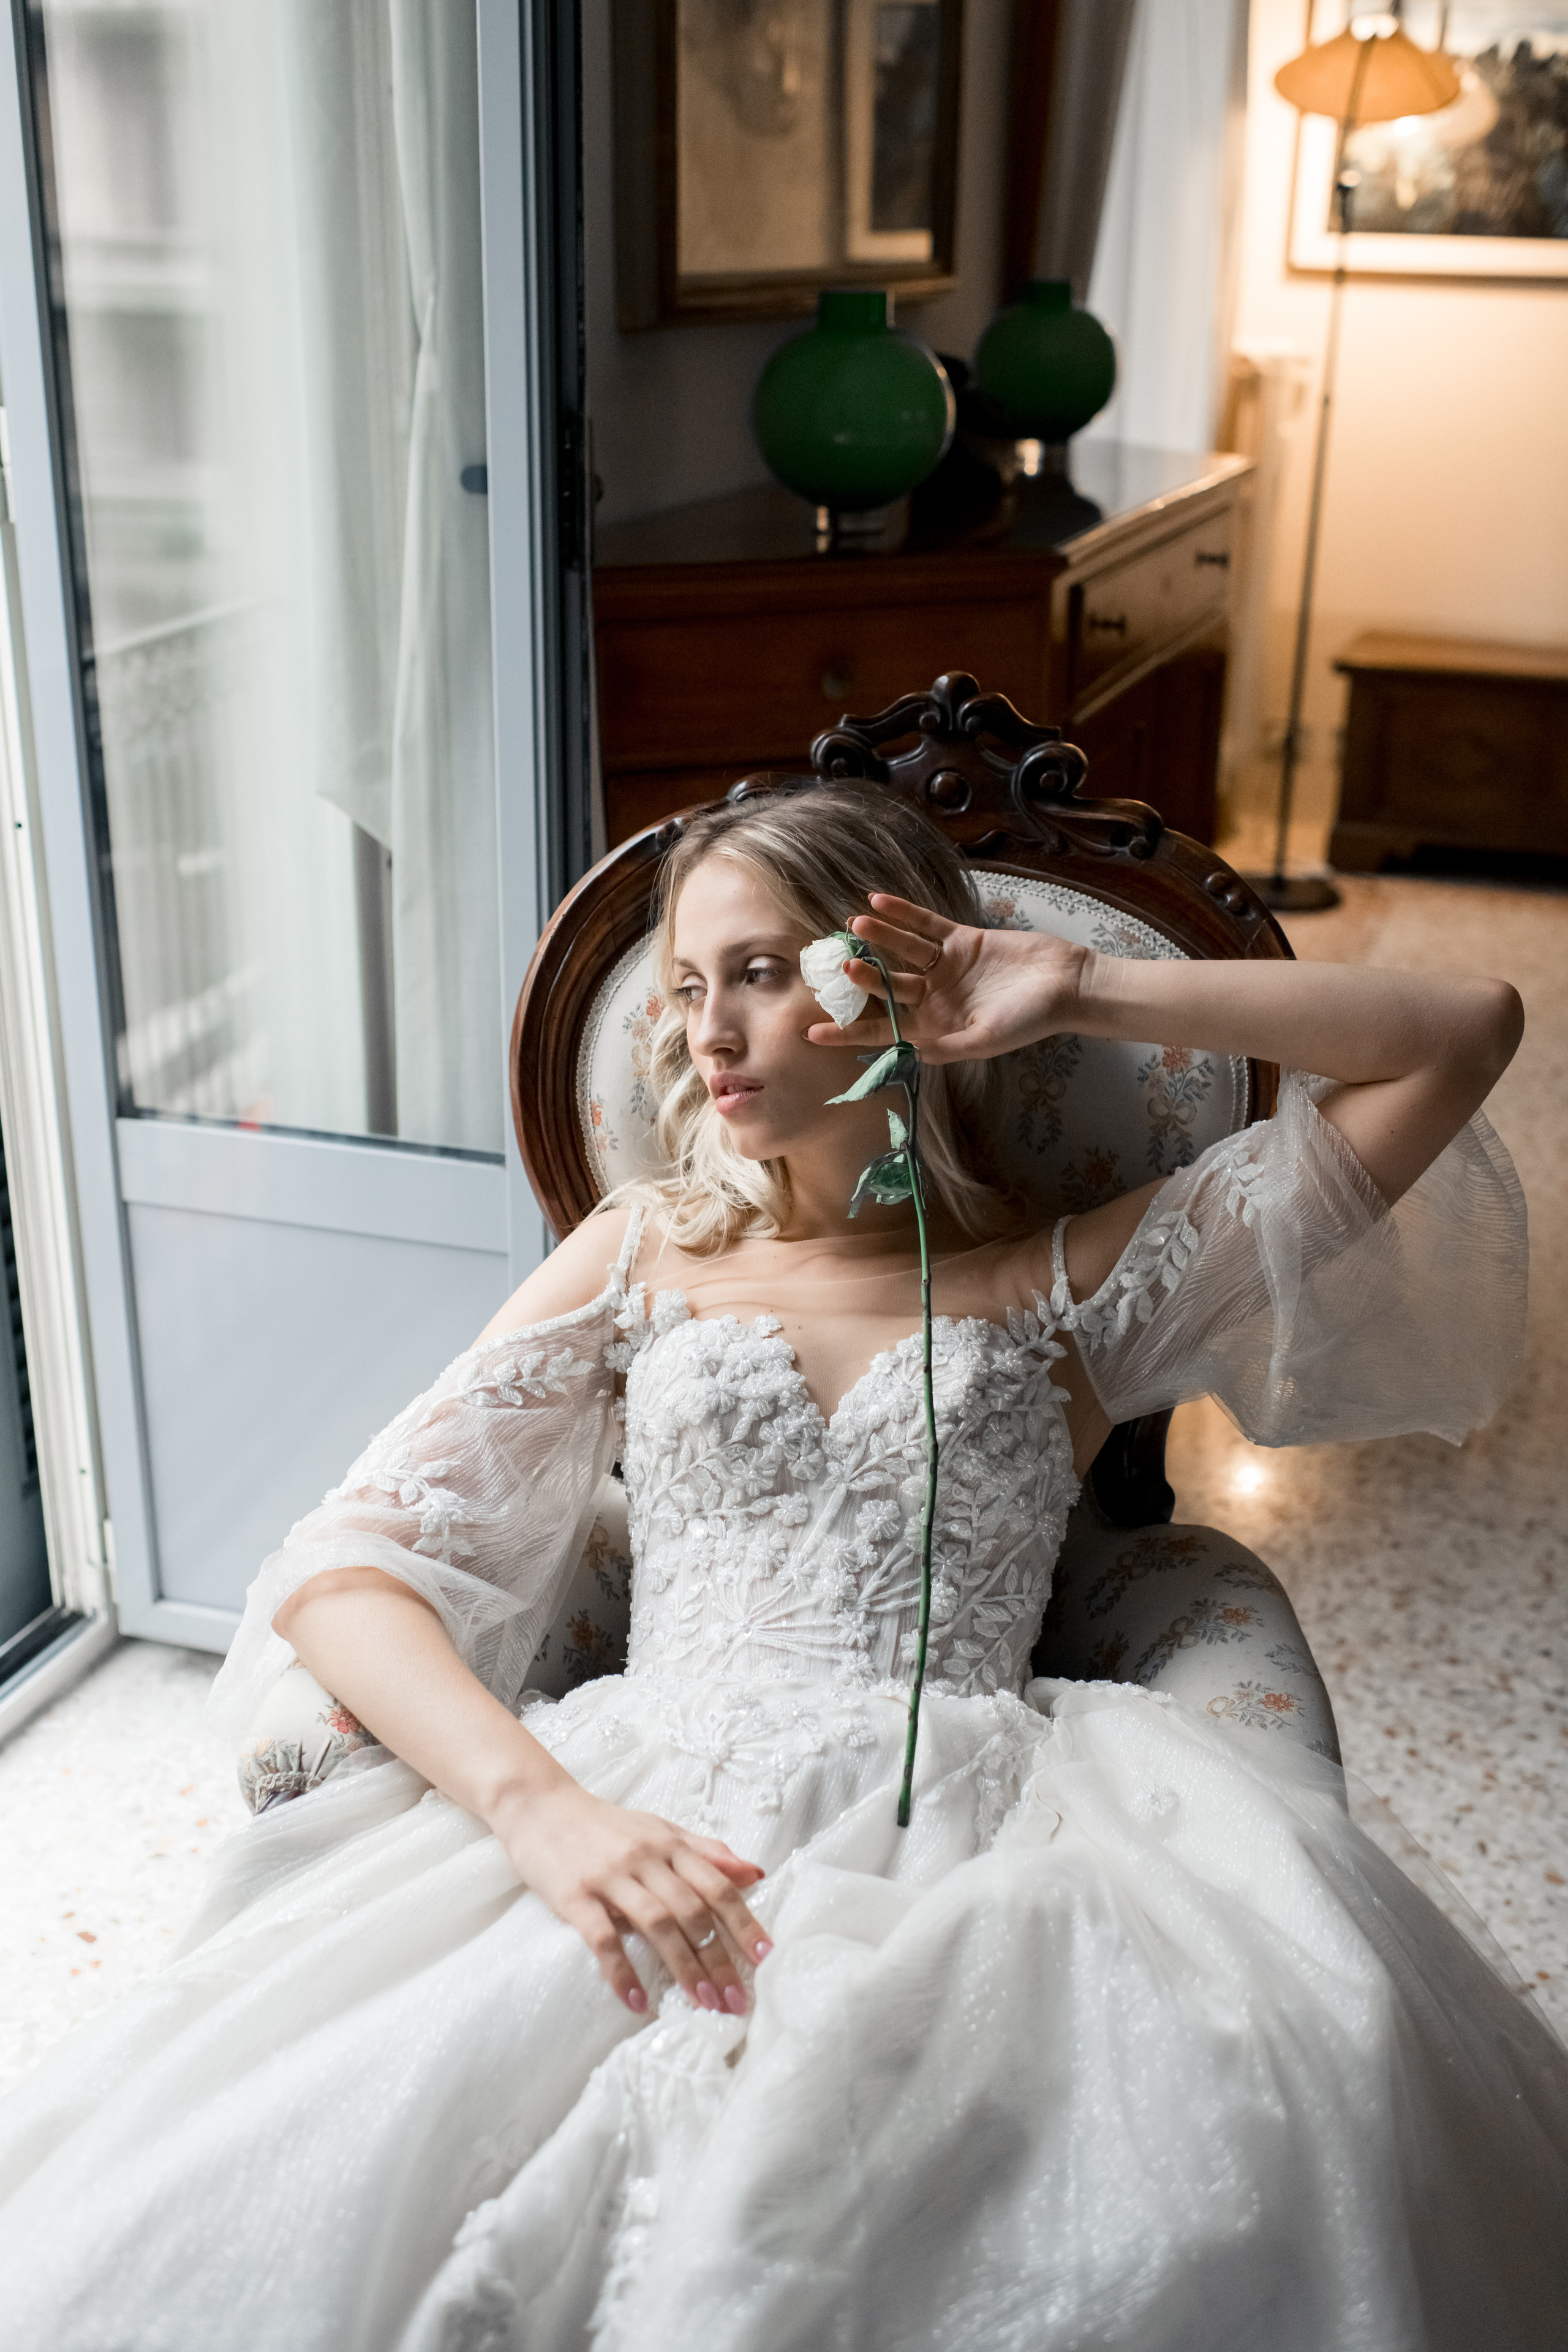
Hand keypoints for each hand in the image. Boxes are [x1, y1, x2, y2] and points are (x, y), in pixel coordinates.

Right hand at [490, 1779, 770, 2016]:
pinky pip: (602, 1938)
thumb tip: (755, 1873)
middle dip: (718, 1957)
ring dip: (683, 1967)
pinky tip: (637, 2001)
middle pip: (692, 1910)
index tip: (766, 1959)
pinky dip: (621, 1971)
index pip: (717, 1885)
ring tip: (703, 2004)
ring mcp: (609, 1877)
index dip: (744, 1922)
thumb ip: (706, 1852)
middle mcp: (644, 1858)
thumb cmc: (604, 1825)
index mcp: (668, 1844)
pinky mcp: (574, 1896)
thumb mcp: (659, 1829)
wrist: (539, 1805)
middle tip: (737, 2000)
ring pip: (656, 1924)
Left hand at [804, 893, 1088, 1065]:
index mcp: (936, 1028)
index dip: (848, 1034)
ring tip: (852, 925)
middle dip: (860, 979)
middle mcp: (935, 998)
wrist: (1067, 984)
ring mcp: (946, 968)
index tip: (811, 1032)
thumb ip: (946, 1047)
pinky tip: (877, 902)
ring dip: (878, 938)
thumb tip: (908, 1054)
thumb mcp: (986, 1039)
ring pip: (902, 951)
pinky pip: (926, 925)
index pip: (882, 1032)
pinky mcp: (961, 940)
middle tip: (834, 967)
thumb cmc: (1030, 1019)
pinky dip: (903, 914)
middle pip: (887, 987)